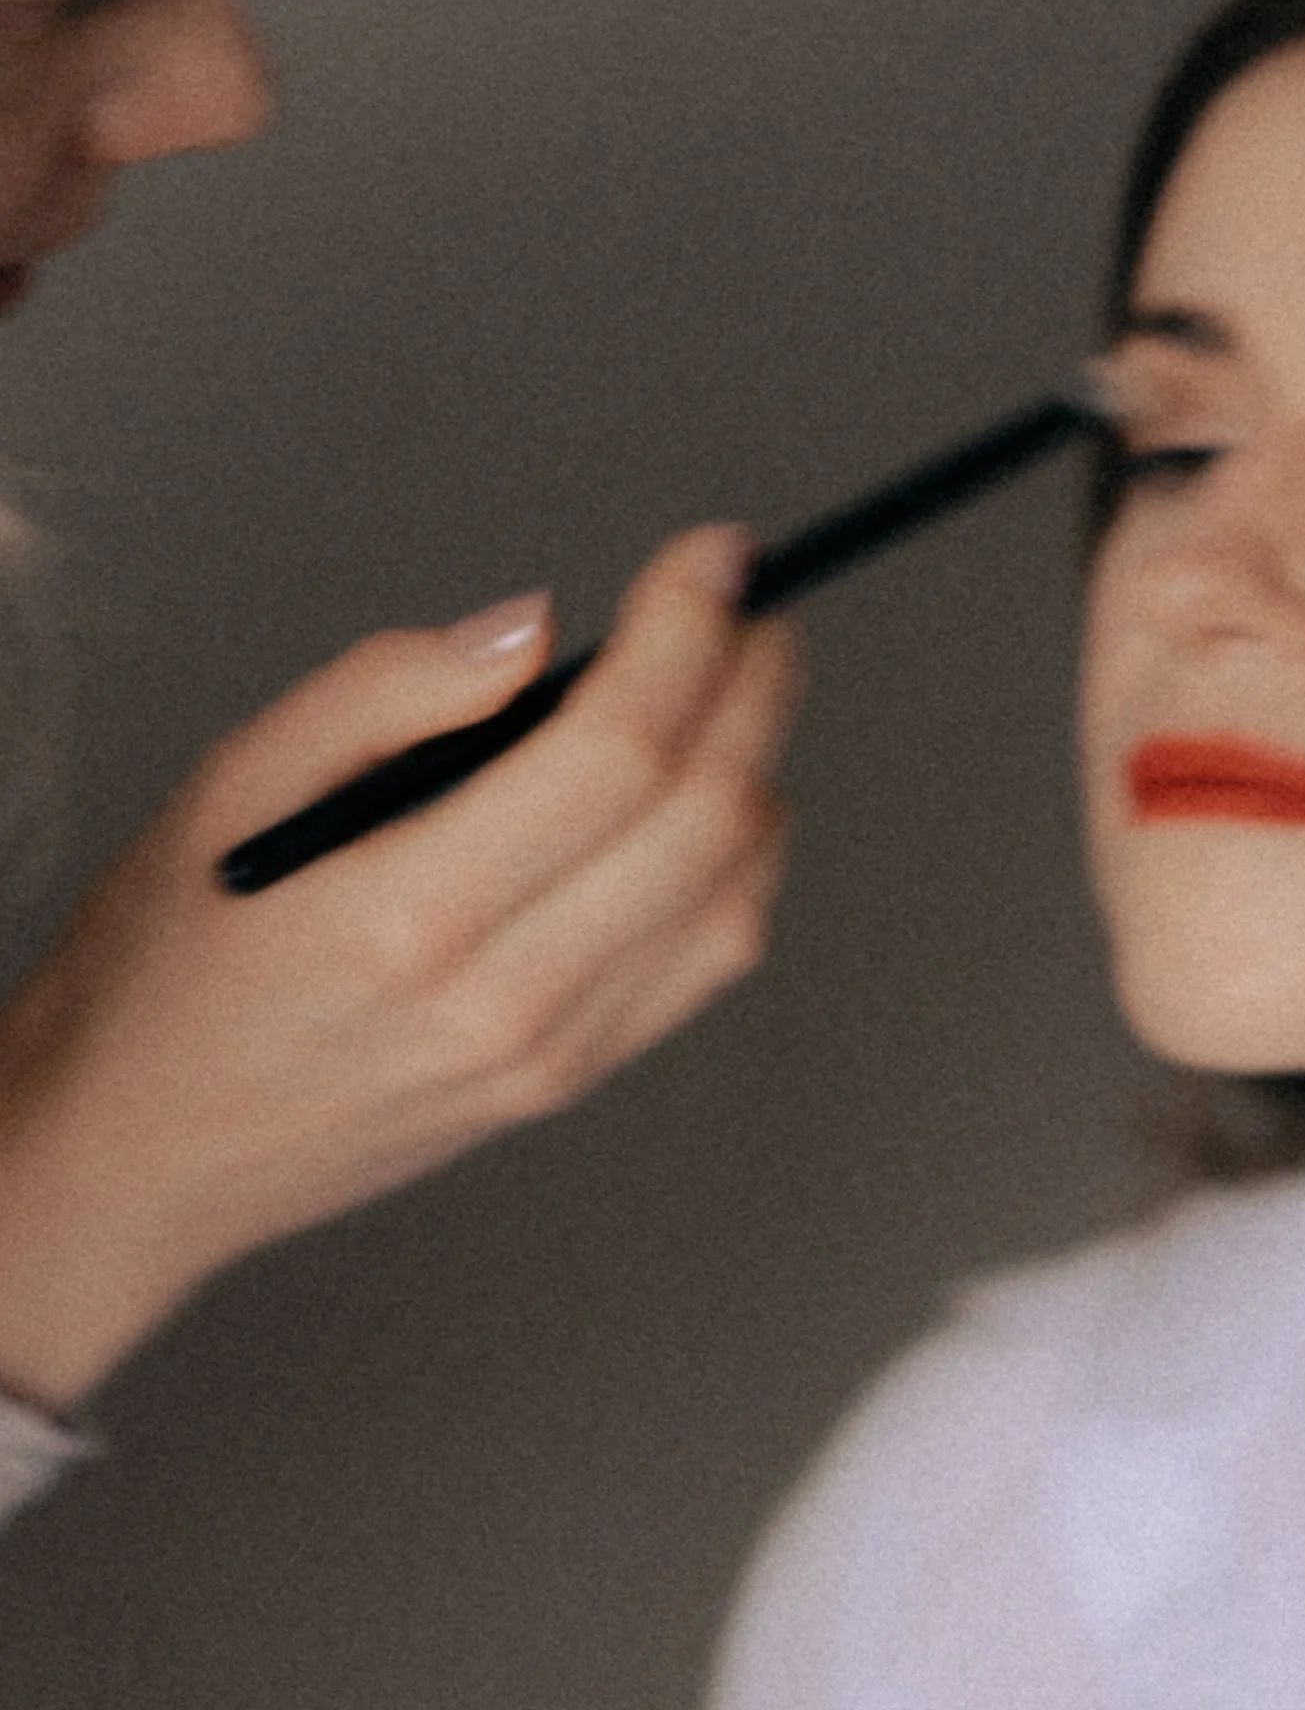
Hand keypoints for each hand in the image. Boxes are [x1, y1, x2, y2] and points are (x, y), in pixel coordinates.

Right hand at [0, 524, 797, 1417]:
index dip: (687, 634)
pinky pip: (704, 964)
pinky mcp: (567, 1084)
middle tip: (750, 601)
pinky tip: (710, 799)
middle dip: (752, 682)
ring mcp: (546, 1056)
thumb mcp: (229, 787)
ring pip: (732, 895)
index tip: (713, 556)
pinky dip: (737, 864)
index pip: (615, 751)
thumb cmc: (165, 967)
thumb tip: (531, 629)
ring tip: (734, 682)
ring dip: (758, 769)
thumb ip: (384, 692)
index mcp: (406, 915)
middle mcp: (498, 1000)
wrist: (141, 1152)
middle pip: (703, 818)